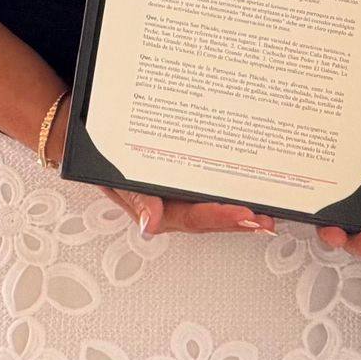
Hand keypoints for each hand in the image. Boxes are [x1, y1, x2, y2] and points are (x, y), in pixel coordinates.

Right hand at [53, 100, 272, 237]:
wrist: (90, 135)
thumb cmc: (102, 158)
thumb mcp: (113, 178)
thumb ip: (135, 198)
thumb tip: (150, 223)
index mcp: (158, 207)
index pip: (194, 217)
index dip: (220, 217)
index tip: (245, 215)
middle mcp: (174, 202)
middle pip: (211, 215)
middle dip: (240, 219)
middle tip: (268, 219)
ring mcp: (181, 188)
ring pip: (214, 201)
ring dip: (240, 206)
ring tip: (269, 210)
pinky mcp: (187, 170)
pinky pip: (210, 179)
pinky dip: (232, 182)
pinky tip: (254, 180)